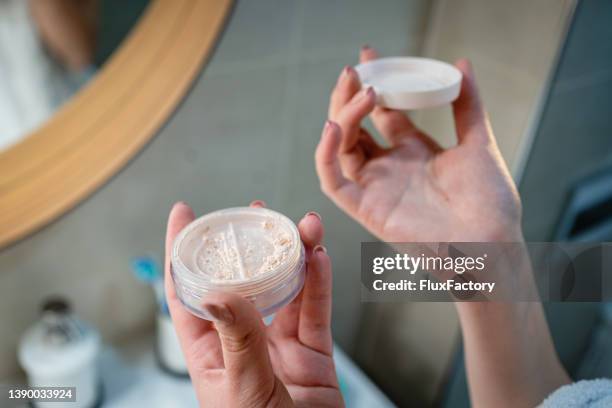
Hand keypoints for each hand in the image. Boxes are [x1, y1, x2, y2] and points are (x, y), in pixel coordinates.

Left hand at [164, 201, 343, 407]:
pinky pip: (317, 312)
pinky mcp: (313, 355)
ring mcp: (280, 348)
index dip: (183, 252)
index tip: (184, 215)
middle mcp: (244, 344)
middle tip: (256, 212)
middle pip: (243, 282)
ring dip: (295, 256)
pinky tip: (320, 258)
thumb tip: (219, 292)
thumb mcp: (243, 391)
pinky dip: (320, 283)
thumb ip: (237, 340)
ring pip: (286, 290)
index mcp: (211, 353)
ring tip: (302, 226)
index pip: (189, 294)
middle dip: (248, 245)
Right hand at [315, 46, 521, 242]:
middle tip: (357, 69)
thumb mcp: (478, 143)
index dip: (373, 84)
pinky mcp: (365, 208)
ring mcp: (375, 187)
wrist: (492, 243)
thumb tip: (461, 64)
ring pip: (340, 147)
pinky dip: (325, 153)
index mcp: (413, 151)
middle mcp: (389, 167)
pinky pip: (332, 180)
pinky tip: (334, 126)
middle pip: (355, 126)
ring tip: (359, 90)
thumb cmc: (490, 202)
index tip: (370, 56)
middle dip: (351, 95)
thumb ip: (467, 105)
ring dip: (342, 115)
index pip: (382, 112)